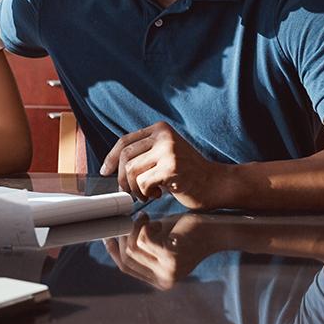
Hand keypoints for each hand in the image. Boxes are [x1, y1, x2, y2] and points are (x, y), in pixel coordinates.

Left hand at [99, 122, 224, 208]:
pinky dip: (146, 193)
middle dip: (122, 178)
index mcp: (160, 129)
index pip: (125, 141)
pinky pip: (143, 183)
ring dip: (135, 188)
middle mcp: (163, 136)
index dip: (111, 158)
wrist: (217, 183)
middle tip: (129, 191)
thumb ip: (144, 154)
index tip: (105, 170)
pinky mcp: (171, 168)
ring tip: (147, 193)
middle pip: (125, 157)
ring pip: (131, 171)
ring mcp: (168, 151)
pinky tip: (159, 194)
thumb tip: (113, 167)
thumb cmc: (189, 173)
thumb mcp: (165, 154)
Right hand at [103, 213, 212, 289]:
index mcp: (160, 281)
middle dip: (124, 235)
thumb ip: (140, 247)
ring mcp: (167, 270)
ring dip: (137, 227)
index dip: (113, 250)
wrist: (214, 229)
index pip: (126, 268)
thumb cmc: (186, 232)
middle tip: (131, 219)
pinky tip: (155, 219)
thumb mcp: (159, 242)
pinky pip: (143, 238)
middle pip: (127, 257)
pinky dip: (146, 224)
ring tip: (147, 217)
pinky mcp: (170, 256)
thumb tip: (111, 241)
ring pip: (133, 246)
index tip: (107, 234)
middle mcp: (163, 280)